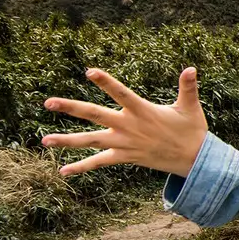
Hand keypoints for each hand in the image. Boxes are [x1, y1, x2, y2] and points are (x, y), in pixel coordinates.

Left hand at [41, 67, 206, 177]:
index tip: (89, 71)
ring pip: (90, 141)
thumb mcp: (190, 107)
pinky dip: (81, 167)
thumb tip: (192, 68)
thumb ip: (188, 87)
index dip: (106, 82)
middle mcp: (129, 126)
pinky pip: (99, 162)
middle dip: (70, 108)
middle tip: (48, 102)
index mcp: (142, 110)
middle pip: (95, 114)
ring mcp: (124, 143)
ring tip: (44, 141)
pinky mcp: (125, 157)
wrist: (194, 161)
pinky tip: (63, 171)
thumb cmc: (192, 131)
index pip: (120, 92)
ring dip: (66, 141)